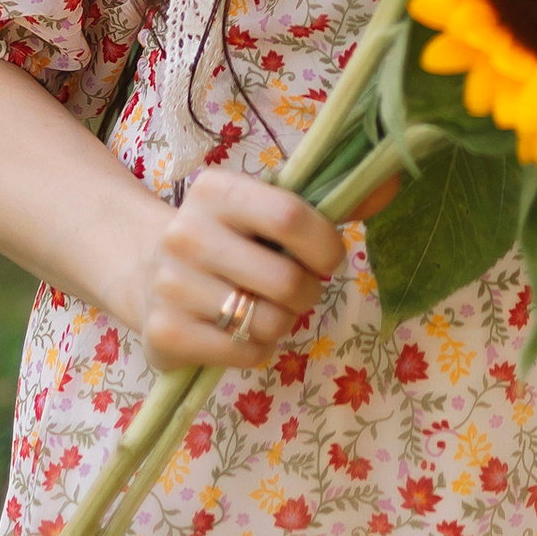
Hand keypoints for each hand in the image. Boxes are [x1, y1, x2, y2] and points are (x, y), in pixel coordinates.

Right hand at [135, 166, 354, 369]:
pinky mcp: (164, 333)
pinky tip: (240, 331)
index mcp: (216, 191)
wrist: (144, 270)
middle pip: (285, 279)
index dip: (324, 245)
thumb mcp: (264, 210)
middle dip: (307, 293)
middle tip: (296, 290)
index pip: (289, 216)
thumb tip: (392, 182)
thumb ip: (327, 203)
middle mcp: (186, 234)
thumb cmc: (227, 238)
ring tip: (265, 308)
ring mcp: (170, 286)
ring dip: (283, 322)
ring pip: (268, 322)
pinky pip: (245, 353)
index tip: (328, 259)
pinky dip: (259, 349)